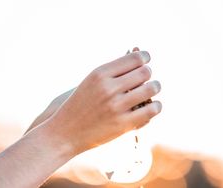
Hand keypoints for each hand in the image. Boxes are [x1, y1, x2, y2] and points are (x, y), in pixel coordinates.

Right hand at [46, 50, 161, 153]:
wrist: (66, 132)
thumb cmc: (80, 105)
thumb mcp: (91, 82)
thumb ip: (112, 71)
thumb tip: (138, 57)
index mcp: (100, 74)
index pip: (134, 58)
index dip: (145, 57)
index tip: (146, 60)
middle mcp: (108, 88)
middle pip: (145, 72)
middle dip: (149, 74)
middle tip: (148, 78)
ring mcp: (116, 106)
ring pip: (151, 89)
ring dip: (155, 88)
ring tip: (153, 90)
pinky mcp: (122, 124)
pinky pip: (151, 110)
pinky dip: (156, 107)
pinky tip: (153, 106)